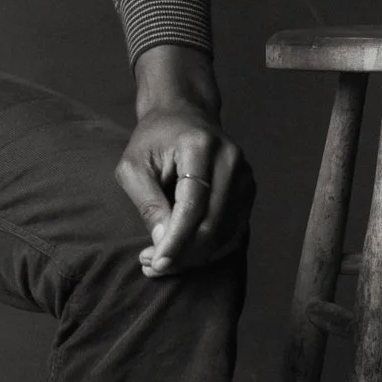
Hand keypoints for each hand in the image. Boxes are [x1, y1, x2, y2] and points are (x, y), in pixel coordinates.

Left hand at [115, 44, 251, 276]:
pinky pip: (234, 231)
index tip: (157, 263)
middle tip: (152, 266)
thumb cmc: (153, 140)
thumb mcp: (133, 166)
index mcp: (200, 147)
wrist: (182, 115)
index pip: (193, 204)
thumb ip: (147, 203)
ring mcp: (244, 175)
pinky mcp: (248, 189)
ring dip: (195, 256)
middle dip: (183, 253)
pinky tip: (184, 253)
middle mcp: (230, 160)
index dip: (176, 239)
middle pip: (213, 223)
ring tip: (162, 260)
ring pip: (225, 233)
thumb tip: (162, 244)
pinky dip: (209, 250)